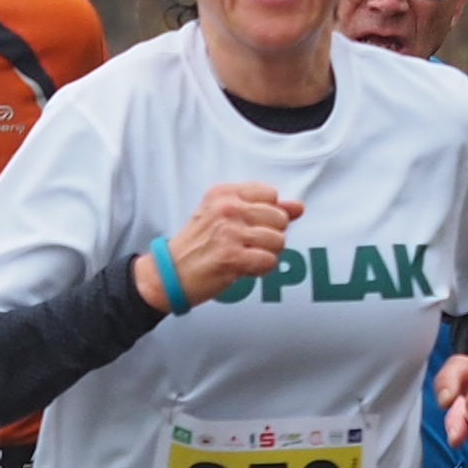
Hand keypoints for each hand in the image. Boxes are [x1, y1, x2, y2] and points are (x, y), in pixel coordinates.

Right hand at [140, 181, 299, 311]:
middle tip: (246, 245)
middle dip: (270, 236)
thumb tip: (299, 206)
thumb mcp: (225, 217)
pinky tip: (244, 269)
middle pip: (279, 218)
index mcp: (224, 193)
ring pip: (278, 241)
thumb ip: (264, 208)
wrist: (168, 274)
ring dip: (267, 254)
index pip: (270, 195)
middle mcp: (227, 208)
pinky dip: (261, 269)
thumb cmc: (198, 245)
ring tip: (245, 257)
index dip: (267, 215)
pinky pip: (269, 261)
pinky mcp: (232, 258)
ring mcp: (229, 233)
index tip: (247, 226)